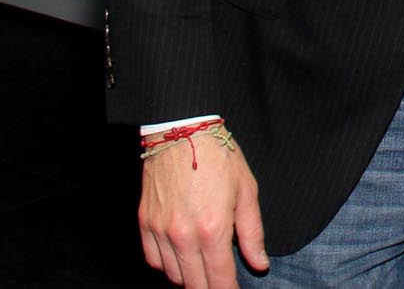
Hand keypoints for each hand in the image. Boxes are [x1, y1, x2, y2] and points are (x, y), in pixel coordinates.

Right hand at [139, 132, 267, 287]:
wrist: (182, 131)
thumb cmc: (219, 157)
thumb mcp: (247, 190)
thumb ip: (252, 233)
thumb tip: (259, 264)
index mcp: (213, 229)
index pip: (220, 278)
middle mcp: (183, 236)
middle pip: (195, 283)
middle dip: (209, 288)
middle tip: (220, 284)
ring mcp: (160, 231)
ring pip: (173, 275)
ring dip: (189, 278)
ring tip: (203, 270)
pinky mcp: (145, 223)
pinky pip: (154, 260)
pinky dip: (167, 265)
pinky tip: (181, 258)